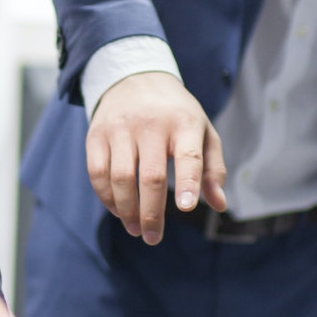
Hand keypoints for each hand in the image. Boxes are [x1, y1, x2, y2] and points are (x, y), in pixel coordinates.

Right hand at [87, 71, 226, 243]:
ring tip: (136, 229)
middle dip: (152, 213)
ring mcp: (120, 128)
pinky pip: (97, 173)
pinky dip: (107, 197)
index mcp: (184, 123)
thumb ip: (212, 169)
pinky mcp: (96, 134)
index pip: (188, 156)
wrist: (135, 77)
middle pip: (150, 176)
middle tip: (153, 238)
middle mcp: (151, 124)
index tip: (185, 208)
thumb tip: (219, 205)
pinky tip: (118, 210)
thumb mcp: (203, 132)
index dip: (187, 183)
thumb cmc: (176, 113)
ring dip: (127, 210)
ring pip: (121, 178)